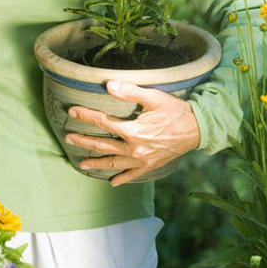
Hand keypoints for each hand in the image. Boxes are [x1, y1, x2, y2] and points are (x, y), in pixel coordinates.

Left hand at [64, 81, 200, 185]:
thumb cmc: (176, 110)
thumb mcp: (153, 97)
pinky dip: (122, 178)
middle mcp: (134, 149)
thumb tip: (108, 85)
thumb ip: (129, 92)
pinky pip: (132, 175)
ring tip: (82, 165)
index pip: (102, 122)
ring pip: (114, 163)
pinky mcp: (151, 166)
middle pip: (103, 145)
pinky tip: (112, 182)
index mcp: (133, 131)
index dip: (85, 115)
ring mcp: (142, 160)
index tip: (72, 111)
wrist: (199, 129)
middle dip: (84, 141)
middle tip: (68, 138)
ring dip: (97, 163)